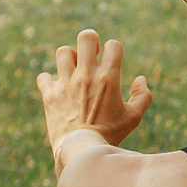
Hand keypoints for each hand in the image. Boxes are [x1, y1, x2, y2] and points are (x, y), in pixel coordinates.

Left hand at [38, 29, 150, 156]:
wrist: (81, 149)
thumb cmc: (110, 134)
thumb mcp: (134, 117)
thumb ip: (142, 96)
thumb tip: (140, 79)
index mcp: (108, 78)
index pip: (113, 45)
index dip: (114, 50)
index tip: (113, 61)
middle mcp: (86, 75)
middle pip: (86, 37)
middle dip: (90, 41)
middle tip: (91, 54)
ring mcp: (65, 83)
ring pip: (63, 52)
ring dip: (70, 58)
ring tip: (74, 70)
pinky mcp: (49, 94)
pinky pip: (44, 76)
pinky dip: (49, 80)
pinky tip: (58, 88)